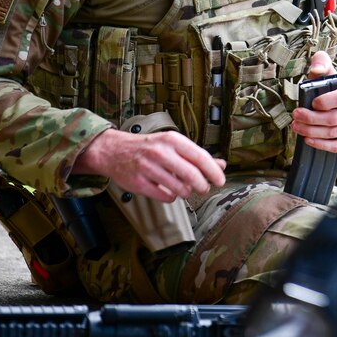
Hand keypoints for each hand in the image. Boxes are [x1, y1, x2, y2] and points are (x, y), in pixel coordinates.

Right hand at [72, 128, 225, 202]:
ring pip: (179, 188)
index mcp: (172, 140)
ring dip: (187, 192)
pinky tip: (169, 190)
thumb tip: (221, 165)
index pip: (200, 157)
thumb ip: (197, 155)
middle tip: (204, 188)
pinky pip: (165, 196)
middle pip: (192, 175)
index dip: (213, 172)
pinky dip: (172, 196)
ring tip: (185, 189)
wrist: (115, 151)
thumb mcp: (173, 144)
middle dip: (202, 186)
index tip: (220, 181)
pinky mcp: (139, 183)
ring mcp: (148, 168)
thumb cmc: (149, 147)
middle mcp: (160, 152)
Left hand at [290, 51, 336, 152]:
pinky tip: (308, 139)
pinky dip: (321, 144)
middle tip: (295, 116)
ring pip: (334, 134)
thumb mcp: (332, 73)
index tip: (311, 102)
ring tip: (297, 126)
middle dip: (311, 118)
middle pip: (334, 119)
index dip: (324, 102)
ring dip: (312, 132)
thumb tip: (316, 69)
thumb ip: (322, 62)